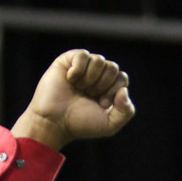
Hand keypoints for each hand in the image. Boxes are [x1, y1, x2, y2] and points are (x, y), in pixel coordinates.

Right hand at [11, 49, 134, 150]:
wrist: (55, 122)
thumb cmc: (80, 124)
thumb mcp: (110, 125)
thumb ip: (126, 111)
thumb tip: (124, 90)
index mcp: (107, 88)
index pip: (122, 78)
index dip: (113, 91)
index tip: (101, 103)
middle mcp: (97, 76)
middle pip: (113, 67)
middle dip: (102, 85)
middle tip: (88, 95)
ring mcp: (83, 67)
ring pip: (99, 60)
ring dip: (90, 78)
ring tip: (79, 88)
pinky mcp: (68, 60)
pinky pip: (83, 54)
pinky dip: (78, 69)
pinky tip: (70, 79)